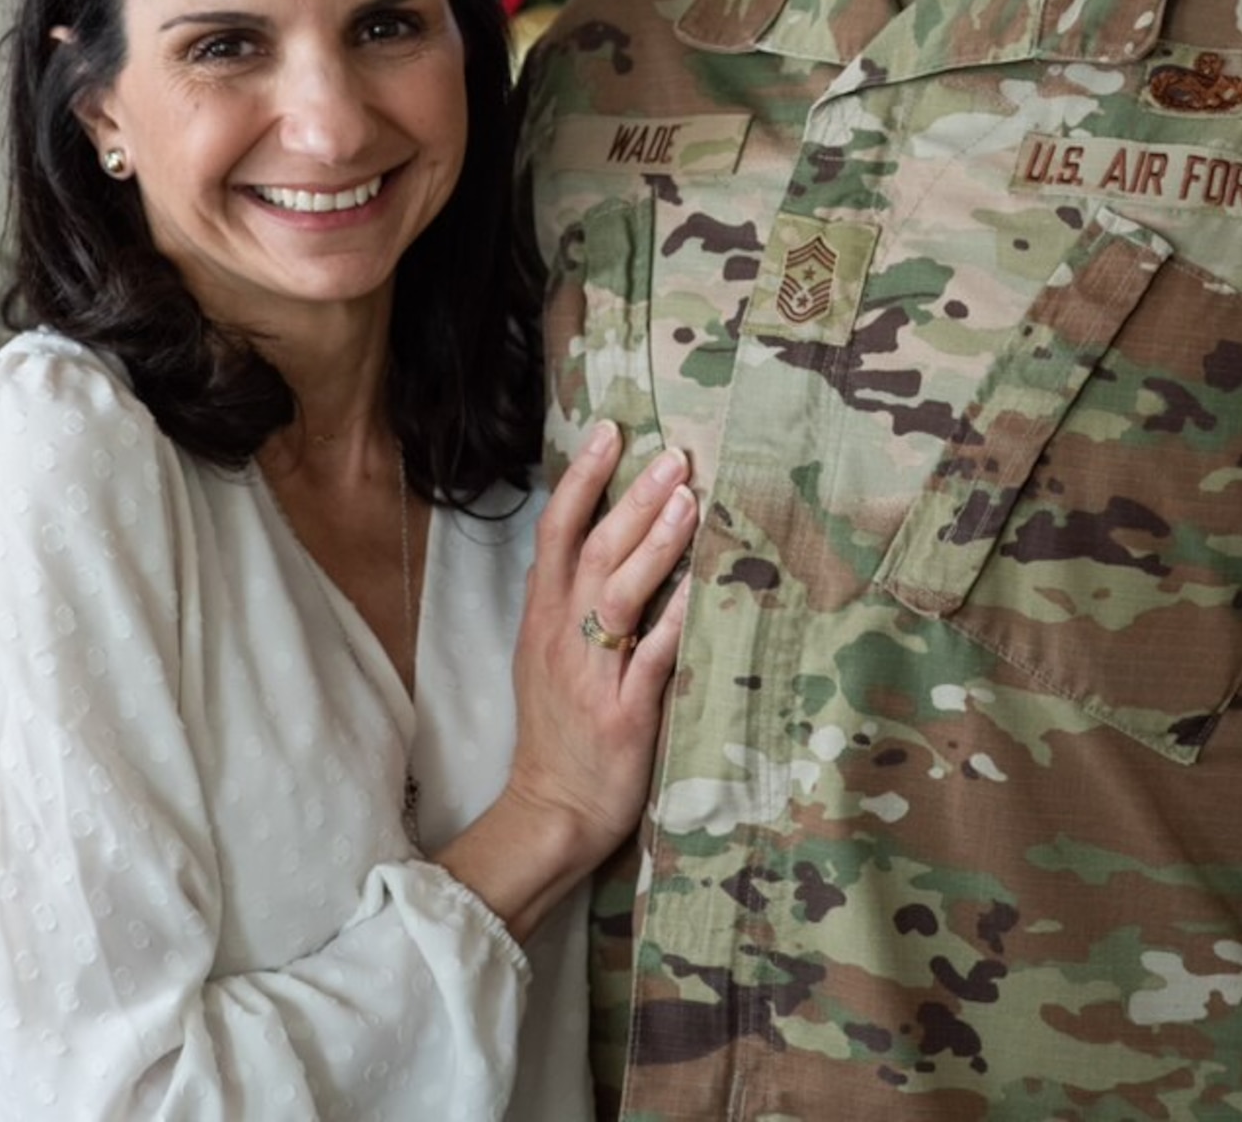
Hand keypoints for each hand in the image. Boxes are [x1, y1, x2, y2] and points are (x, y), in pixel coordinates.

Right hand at [435, 423, 695, 939]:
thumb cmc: (558, 729)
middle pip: (594, 551)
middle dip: (633, 498)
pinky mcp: (621, 717)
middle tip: (673, 455)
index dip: (580, 478)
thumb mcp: (546, 653)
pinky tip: (699, 591)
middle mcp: (561, 637)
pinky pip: (650, 661)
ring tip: (689, 500)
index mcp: (542, 617)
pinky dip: (673, 623)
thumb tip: (608, 535)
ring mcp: (590, 676)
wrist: (550, 811)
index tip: (609, 430)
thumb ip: (570, 598)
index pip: (555, 532)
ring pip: (619, 595)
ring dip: (655, 544)